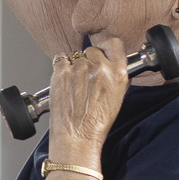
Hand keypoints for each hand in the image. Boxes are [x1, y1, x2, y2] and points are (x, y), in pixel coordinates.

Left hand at [48, 37, 128, 162]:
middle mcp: (99, 68)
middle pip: (92, 50)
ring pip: (76, 56)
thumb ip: (115, 77)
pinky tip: (64, 82)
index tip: (102, 51)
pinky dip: (61, 67)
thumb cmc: (97, 122)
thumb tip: (112, 64)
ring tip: (74, 85)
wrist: (77, 136)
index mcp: (118, 73)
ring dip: (74, 66)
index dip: (106, 46)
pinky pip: (60, 59)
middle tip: (86, 77)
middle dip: (89, 60)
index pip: (114, 43)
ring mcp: (79, 68)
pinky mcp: (61, 72)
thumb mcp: (117, 97)